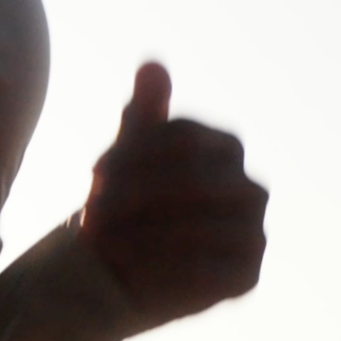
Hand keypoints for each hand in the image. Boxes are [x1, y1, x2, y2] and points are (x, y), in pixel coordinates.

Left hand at [78, 62, 267, 326]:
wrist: (122, 270)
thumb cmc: (125, 206)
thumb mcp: (126, 159)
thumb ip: (142, 115)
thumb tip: (152, 64)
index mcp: (227, 149)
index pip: (183, 138)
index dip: (132, 152)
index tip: (91, 172)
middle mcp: (250, 189)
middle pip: (191, 181)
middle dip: (131, 195)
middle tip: (86, 209)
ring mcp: (254, 233)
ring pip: (196, 225)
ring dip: (136, 231)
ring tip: (94, 238)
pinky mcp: (247, 276)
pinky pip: (204, 269)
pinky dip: (155, 266)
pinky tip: (117, 267)